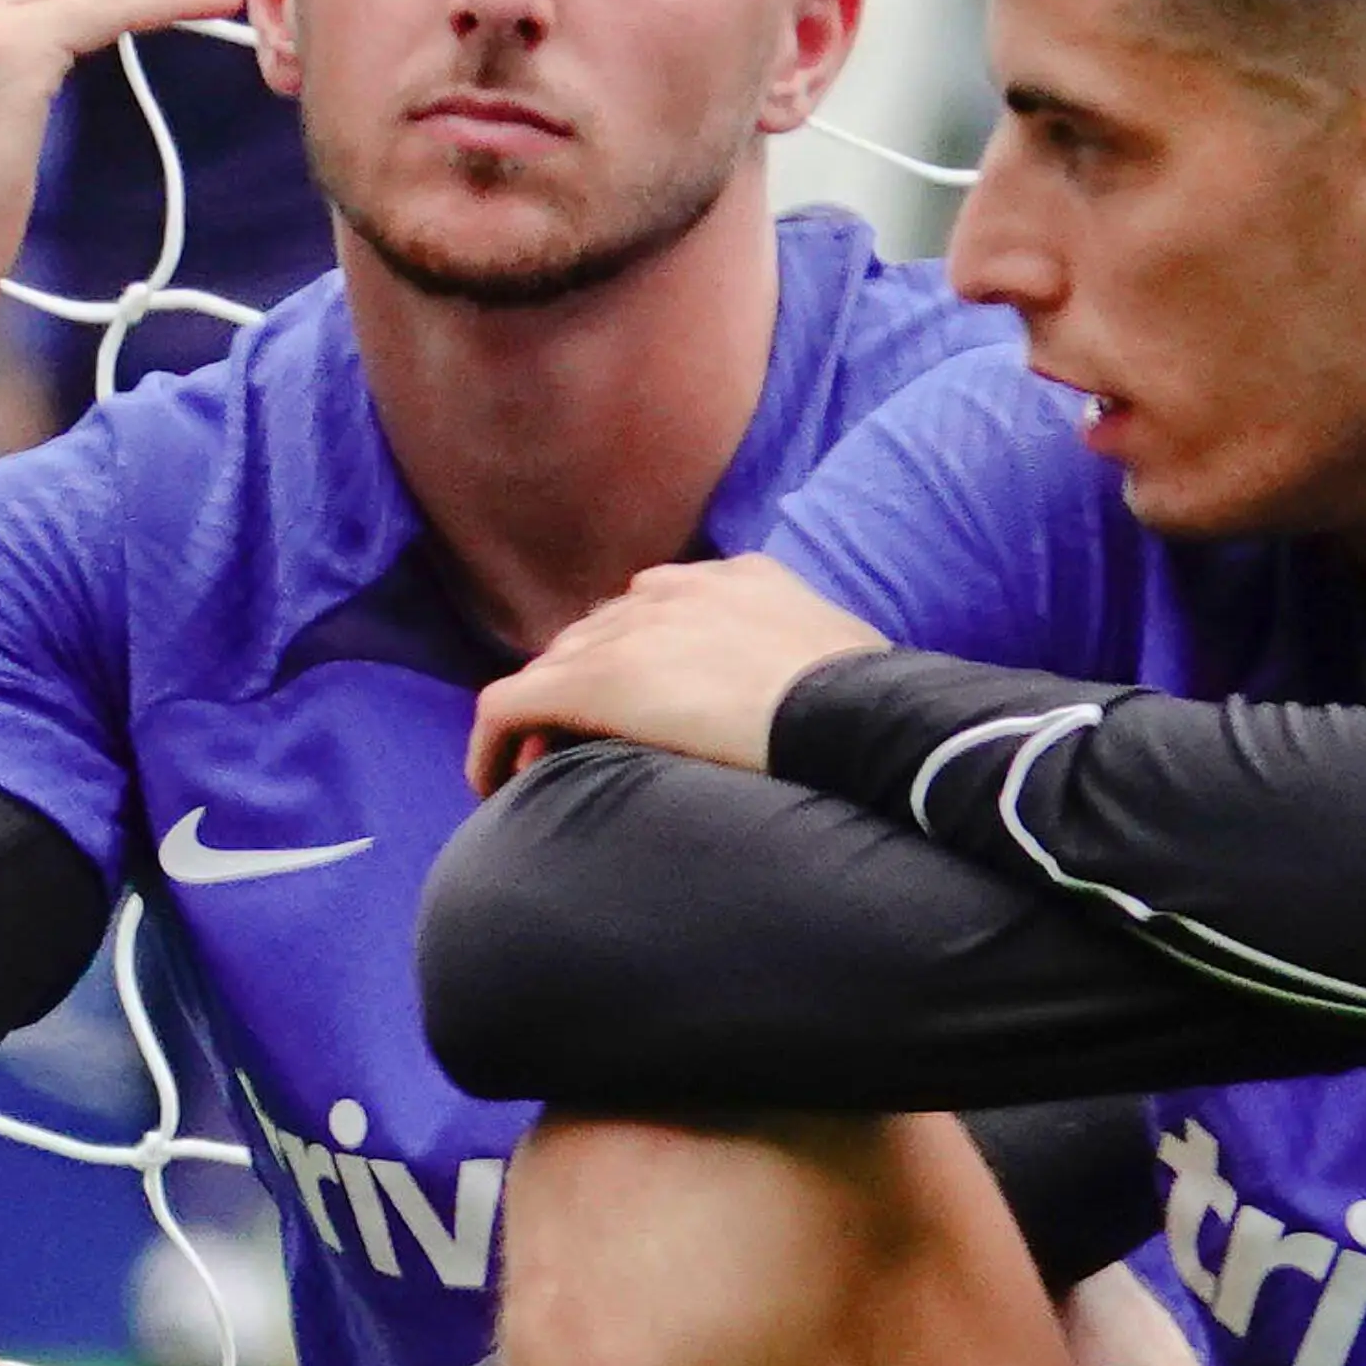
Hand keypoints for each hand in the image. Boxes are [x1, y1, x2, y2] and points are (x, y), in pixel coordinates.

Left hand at [466, 556, 890, 795]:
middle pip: (597, 636)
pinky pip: (508, 705)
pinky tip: (492, 785)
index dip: (637, 666)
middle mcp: (671, 593)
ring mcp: (627, 633)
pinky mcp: (591, 680)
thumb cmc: (873, 710)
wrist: (853, 713)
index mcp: (733, 580)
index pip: (656, 612)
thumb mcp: (847, 669)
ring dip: (541, 722)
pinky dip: (491, 745)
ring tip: (537, 776)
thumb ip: (814, 672)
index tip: (641, 717)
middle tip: (582, 753)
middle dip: (583, 691)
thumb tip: (834, 713)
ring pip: (550, 670)